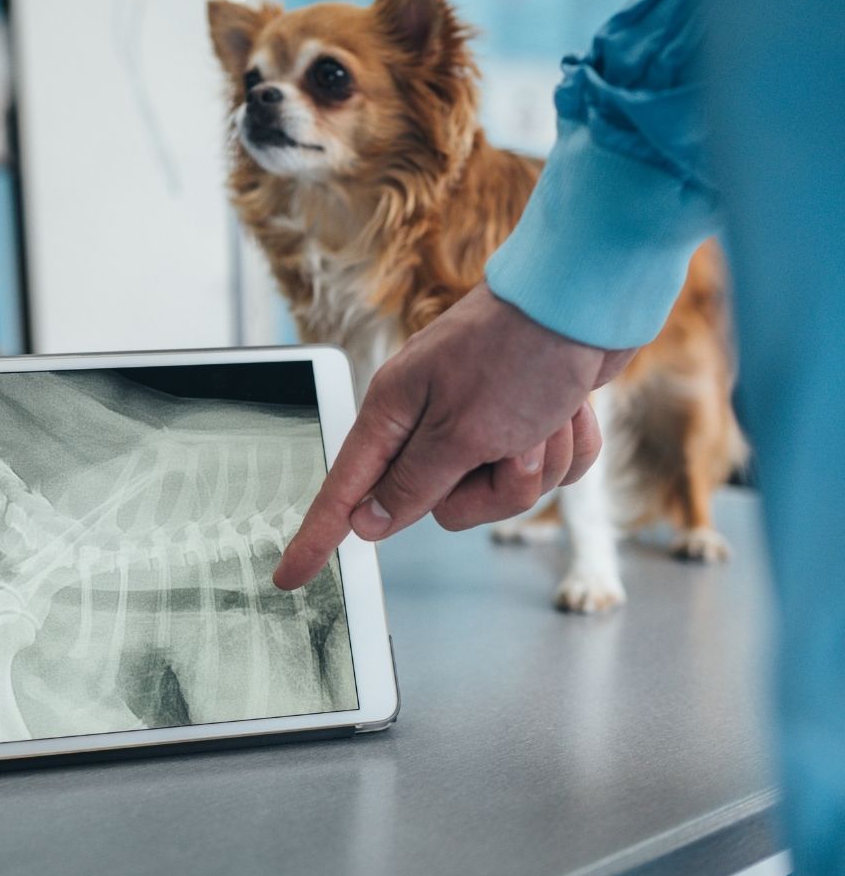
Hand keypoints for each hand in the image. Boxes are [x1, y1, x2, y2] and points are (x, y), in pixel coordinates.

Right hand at [273, 283, 634, 589]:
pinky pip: (544, 470)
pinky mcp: (525, 420)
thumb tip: (367, 522)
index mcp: (396, 412)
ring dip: (538, 462)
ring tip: (548, 416)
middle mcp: (430, 419)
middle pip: (444, 504)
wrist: (586, 298)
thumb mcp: (461, 432)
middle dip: (494, 488)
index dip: (318, 536)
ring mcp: (480, 419)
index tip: (288, 577)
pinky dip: (566, 447)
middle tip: (513, 446)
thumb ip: (412, 485)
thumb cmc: (519, 353)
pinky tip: (570, 411)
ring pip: (502, 491)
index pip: (345, 491)